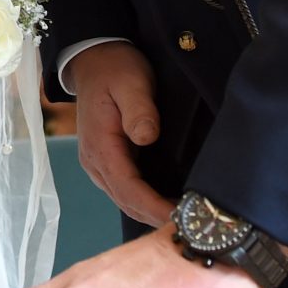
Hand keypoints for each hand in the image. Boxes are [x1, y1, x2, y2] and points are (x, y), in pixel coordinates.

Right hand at [65, 42, 173, 225]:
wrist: (95, 60)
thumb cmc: (115, 69)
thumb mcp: (130, 82)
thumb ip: (139, 109)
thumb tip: (146, 137)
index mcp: (99, 146)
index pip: (127, 187)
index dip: (153, 206)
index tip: (179, 219)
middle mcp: (95, 162)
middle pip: (126, 202)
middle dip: (156, 217)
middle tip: (192, 227)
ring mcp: (100, 165)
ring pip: (126, 201)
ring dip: (152, 214)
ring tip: (185, 221)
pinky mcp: (109, 163)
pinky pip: (127, 191)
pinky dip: (147, 203)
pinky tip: (169, 205)